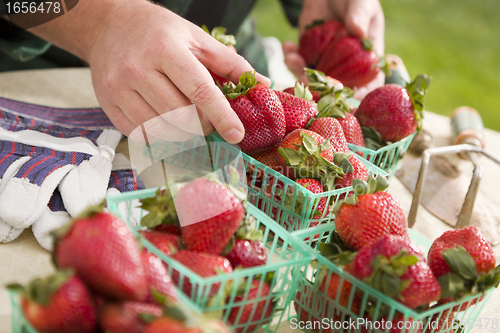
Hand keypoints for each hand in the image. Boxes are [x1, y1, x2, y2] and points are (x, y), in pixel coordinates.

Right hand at [30, 0, 268, 143]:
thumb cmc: (159, 31)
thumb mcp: (197, 38)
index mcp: (166, 49)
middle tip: (209, 121)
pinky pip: (140, 134)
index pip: (200, 91)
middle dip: (203, 126)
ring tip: (189, 122)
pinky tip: (167, 123)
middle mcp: (139, 69)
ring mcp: (119, 88)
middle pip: (181, 116)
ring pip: (161, 130)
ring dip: (183, 135)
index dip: (222, 116)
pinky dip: (160, 136)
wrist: (109, 25)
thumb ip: (231, 63)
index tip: (237, 134)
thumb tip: (263, 85)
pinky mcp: (108, 104)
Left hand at [283, 0, 384, 98]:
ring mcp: (325, 61)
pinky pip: (298, 63)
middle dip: (319, 88)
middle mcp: (345, 65)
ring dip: (299, 73)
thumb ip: (360, 15)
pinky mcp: (308, 54)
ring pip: (312, 79)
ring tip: (292, 58)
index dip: (360, 94)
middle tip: (306, 80)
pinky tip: (287, 46)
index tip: (347, 96)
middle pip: (335, 87)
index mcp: (366, 57)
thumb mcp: (362, 2)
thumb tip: (358, 32)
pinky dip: (290, 59)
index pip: (369, 82)